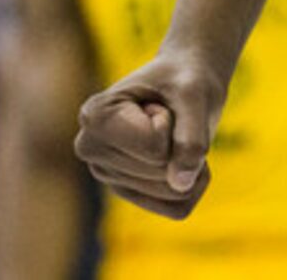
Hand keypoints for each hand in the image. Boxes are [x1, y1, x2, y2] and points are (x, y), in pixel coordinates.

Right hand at [74, 51, 226, 219]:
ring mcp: (109, 175)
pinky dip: (195, 183)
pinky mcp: (130, 193)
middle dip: (179, 141)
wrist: (184, 81)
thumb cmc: (184, 79)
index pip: (153, 147)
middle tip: (166, 115)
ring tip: (169, 132)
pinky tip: (180, 155)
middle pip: (161, 170)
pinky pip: (178, 207)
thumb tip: (181, 185)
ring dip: (188, 160)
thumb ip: (191, 137)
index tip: (156, 102)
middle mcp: (92, 150)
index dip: (169, 122)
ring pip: (172, 192)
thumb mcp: (194, 94)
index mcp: (94, 117)